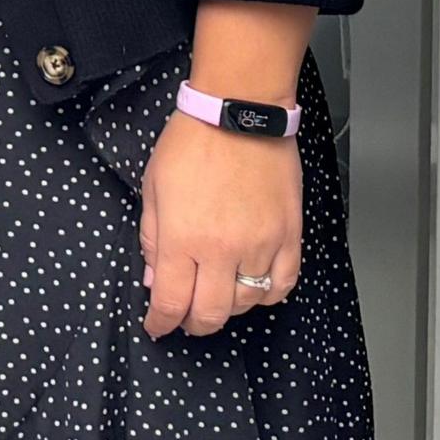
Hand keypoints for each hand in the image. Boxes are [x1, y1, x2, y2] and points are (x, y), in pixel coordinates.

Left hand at [138, 112, 301, 338]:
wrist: (238, 112)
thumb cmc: (192, 142)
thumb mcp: (153, 188)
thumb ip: (151, 238)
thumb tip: (153, 278)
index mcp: (182, 239)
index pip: (170, 303)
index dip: (161, 323)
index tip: (158, 327)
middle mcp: (221, 250)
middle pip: (209, 314)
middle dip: (193, 324)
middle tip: (186, 318)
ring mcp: (260, 245)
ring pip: (246, 304)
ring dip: (228, 308)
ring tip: (218, 295)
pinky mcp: (288, 236)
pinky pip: (282, 285)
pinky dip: (267, 294)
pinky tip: (253, 287)